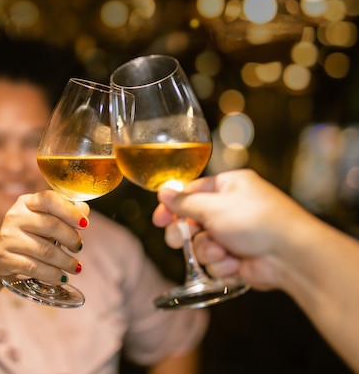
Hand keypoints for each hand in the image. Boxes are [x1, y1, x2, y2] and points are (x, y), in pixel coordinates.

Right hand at [0, 190, 88, 284]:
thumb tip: (84, 210)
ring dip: (65, 261)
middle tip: (78, 248)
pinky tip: (61, 277)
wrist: (2, 255)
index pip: (49, 199)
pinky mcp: (5, 258)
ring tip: (75, 267)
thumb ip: (66, 213)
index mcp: (27, 202)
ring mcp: (8, 237)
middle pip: (51, 225)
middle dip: (71, 238)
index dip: (70, 211)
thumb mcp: (46, 220)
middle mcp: (15, 216)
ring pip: (45, 250)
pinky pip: (34, 268)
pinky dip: (52, 275)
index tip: (85, 224)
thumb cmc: (30, 235)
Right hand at [152, 169, 311, 290]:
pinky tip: (234, 263)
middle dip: (184, 232)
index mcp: (229, 186)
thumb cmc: (257, 222)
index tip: (158, 218)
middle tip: (176, 239)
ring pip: (200, 244)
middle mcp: (231, 208)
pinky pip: (214, 261)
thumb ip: (184, 201)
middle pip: (192, 220)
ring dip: (206, 250)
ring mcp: (235, 234)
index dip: (172, 206)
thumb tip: (163, 192)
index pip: (192, 192)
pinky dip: (221, 264)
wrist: (291, 256)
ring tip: (220, 252)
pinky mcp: (237, 257)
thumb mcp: (214, 206)